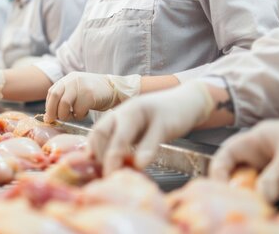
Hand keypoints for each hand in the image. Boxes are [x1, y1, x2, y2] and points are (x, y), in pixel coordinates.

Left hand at [45, 72, 140, 122]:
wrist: (114, 88)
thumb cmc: (93, 93)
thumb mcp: (76, 90)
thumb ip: (64, 97)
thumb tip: (49, 115)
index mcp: (67, 79)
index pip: (51, 93)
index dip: (49, 106)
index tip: (50, 117)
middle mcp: (72, 80)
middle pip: (55, 97)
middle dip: (52, 112)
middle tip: (55, 120)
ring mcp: (81, 86)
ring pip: (64, 105)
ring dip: (66, 115)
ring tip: (73, 116)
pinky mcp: (90, 95)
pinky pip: (78, 110)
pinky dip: (80, 116)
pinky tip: (85, 113)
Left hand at [88, 81, 213, 175]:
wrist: (188, 101)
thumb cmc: (159, 120)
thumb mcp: (138, 130)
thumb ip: (123, 142)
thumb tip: (106, 166)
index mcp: (117, 114)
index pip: (96, 132)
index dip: (91, 151)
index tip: (92, 169)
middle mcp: (126, 111)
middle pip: (103, 132)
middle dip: (99, 157)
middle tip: (102, 176)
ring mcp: (144, 113)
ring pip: (123, 135)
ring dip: (115, 156)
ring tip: (113, 174)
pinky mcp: (164, 120)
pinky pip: (151, 137)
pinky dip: (144, 152)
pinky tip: (141, 164)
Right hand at [209, 109, 278, 202]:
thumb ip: (273, 179)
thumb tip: (256, 200)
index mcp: (256, 140)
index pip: (225, 156)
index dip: (218, 174)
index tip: (221, 194)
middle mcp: (261, 153)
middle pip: (237, 174)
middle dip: (237, 190)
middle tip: (243, 206)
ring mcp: (273, 166)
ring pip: (254, 185)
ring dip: (255, 198)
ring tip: (257, 210)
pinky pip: (270, 191)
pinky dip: (269, 200)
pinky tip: (272, 209)